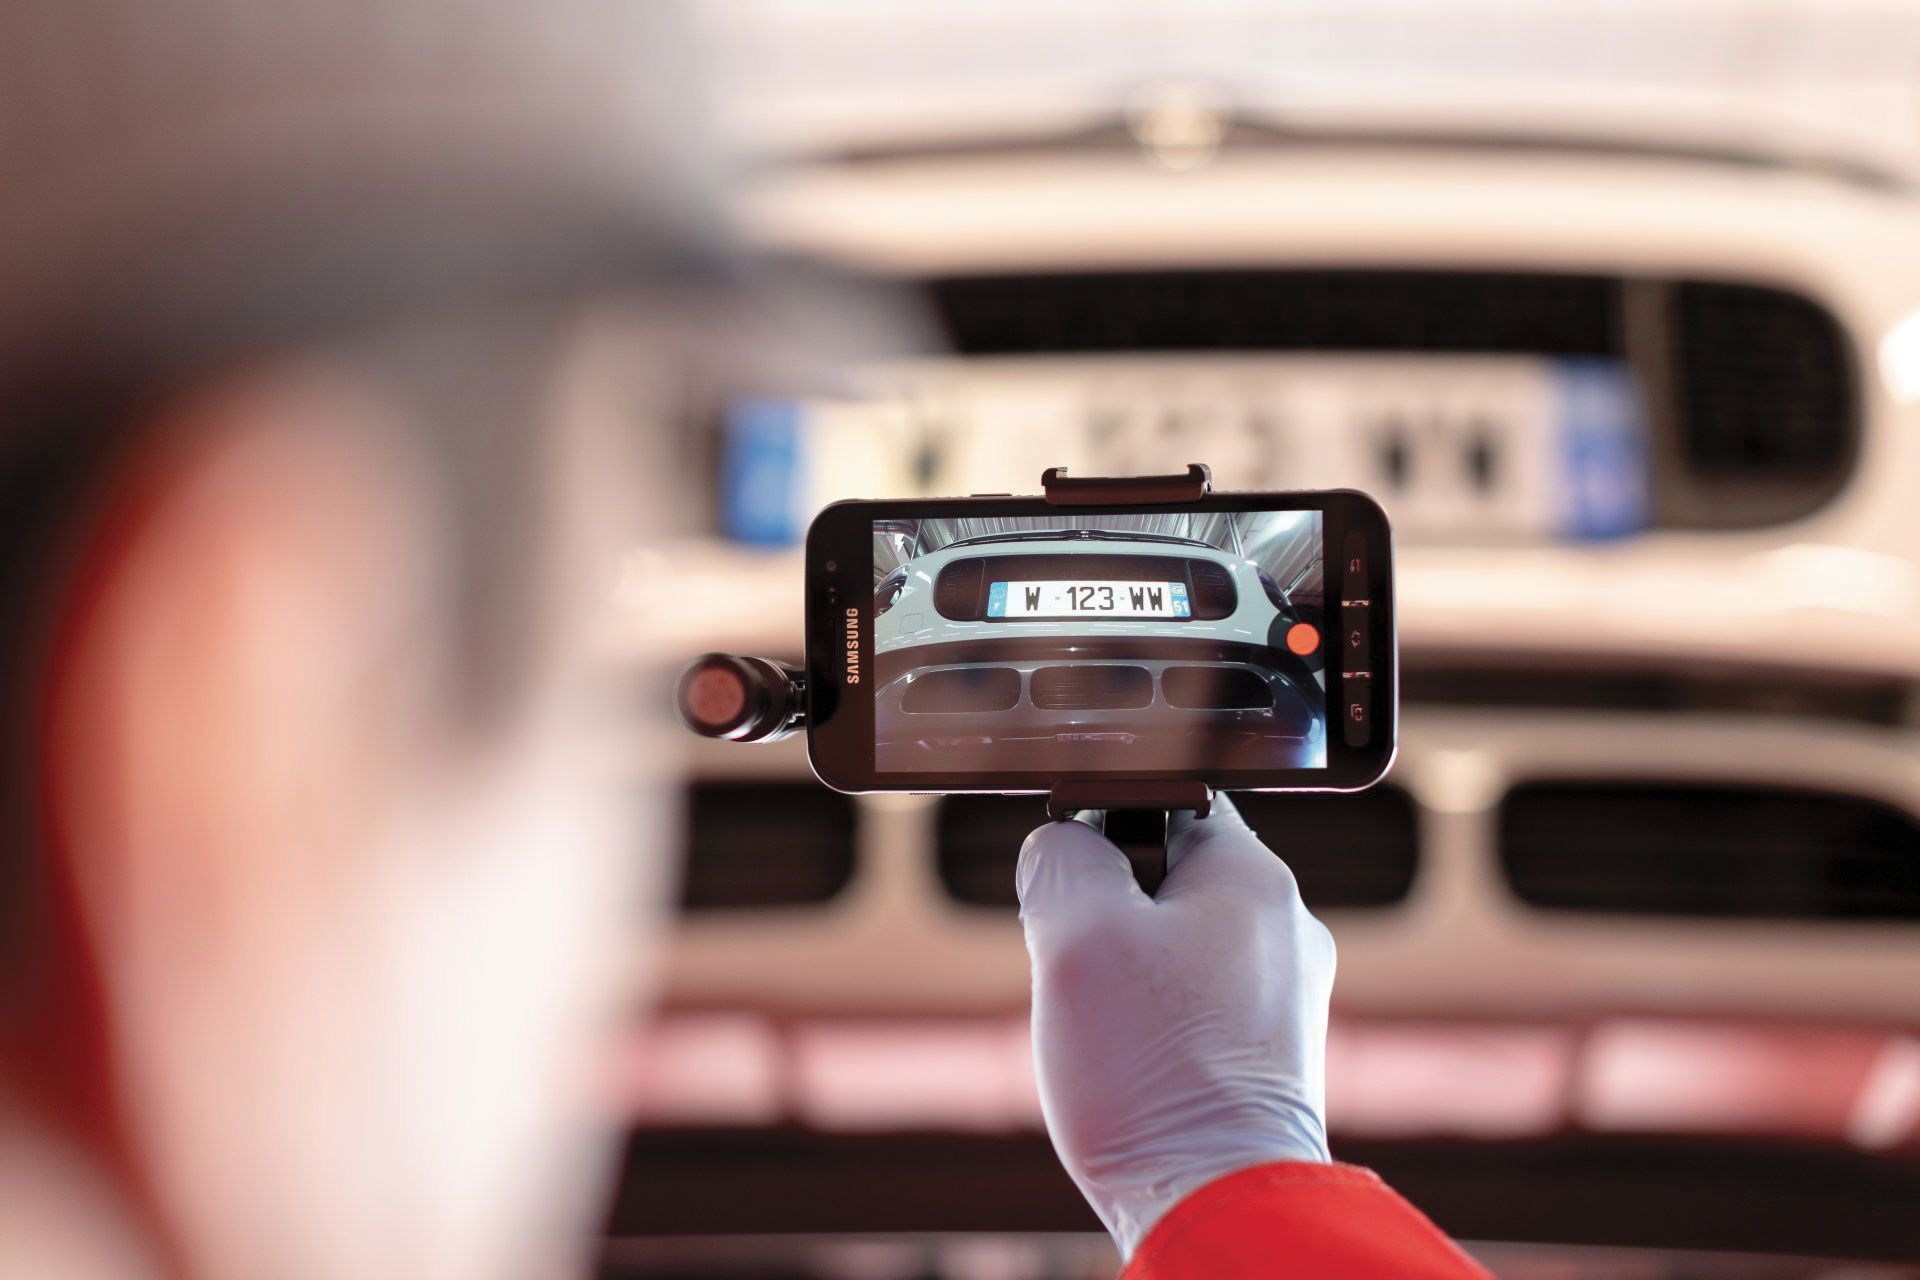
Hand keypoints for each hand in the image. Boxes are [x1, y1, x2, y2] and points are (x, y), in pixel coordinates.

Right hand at [1016, 796, 1335, 1258]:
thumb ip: (1061, 860)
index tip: (1072, 885)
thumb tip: (1060, 844)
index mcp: (1254, 876)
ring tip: (1111, 1031)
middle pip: (1167, 879)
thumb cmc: (1153, 1072)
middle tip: (1083, 969)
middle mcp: (1287, 926)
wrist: (1216, 1203)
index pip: (1166, 800)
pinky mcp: (1271, 1055)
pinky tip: (1137, 1068)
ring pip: (1176, 948)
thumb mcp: (1075, 935)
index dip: (1100, 831)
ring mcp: (1285, 996)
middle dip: (1107, 916)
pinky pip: (1195, 1010)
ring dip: (1127, 978)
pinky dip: (1155, 1029)